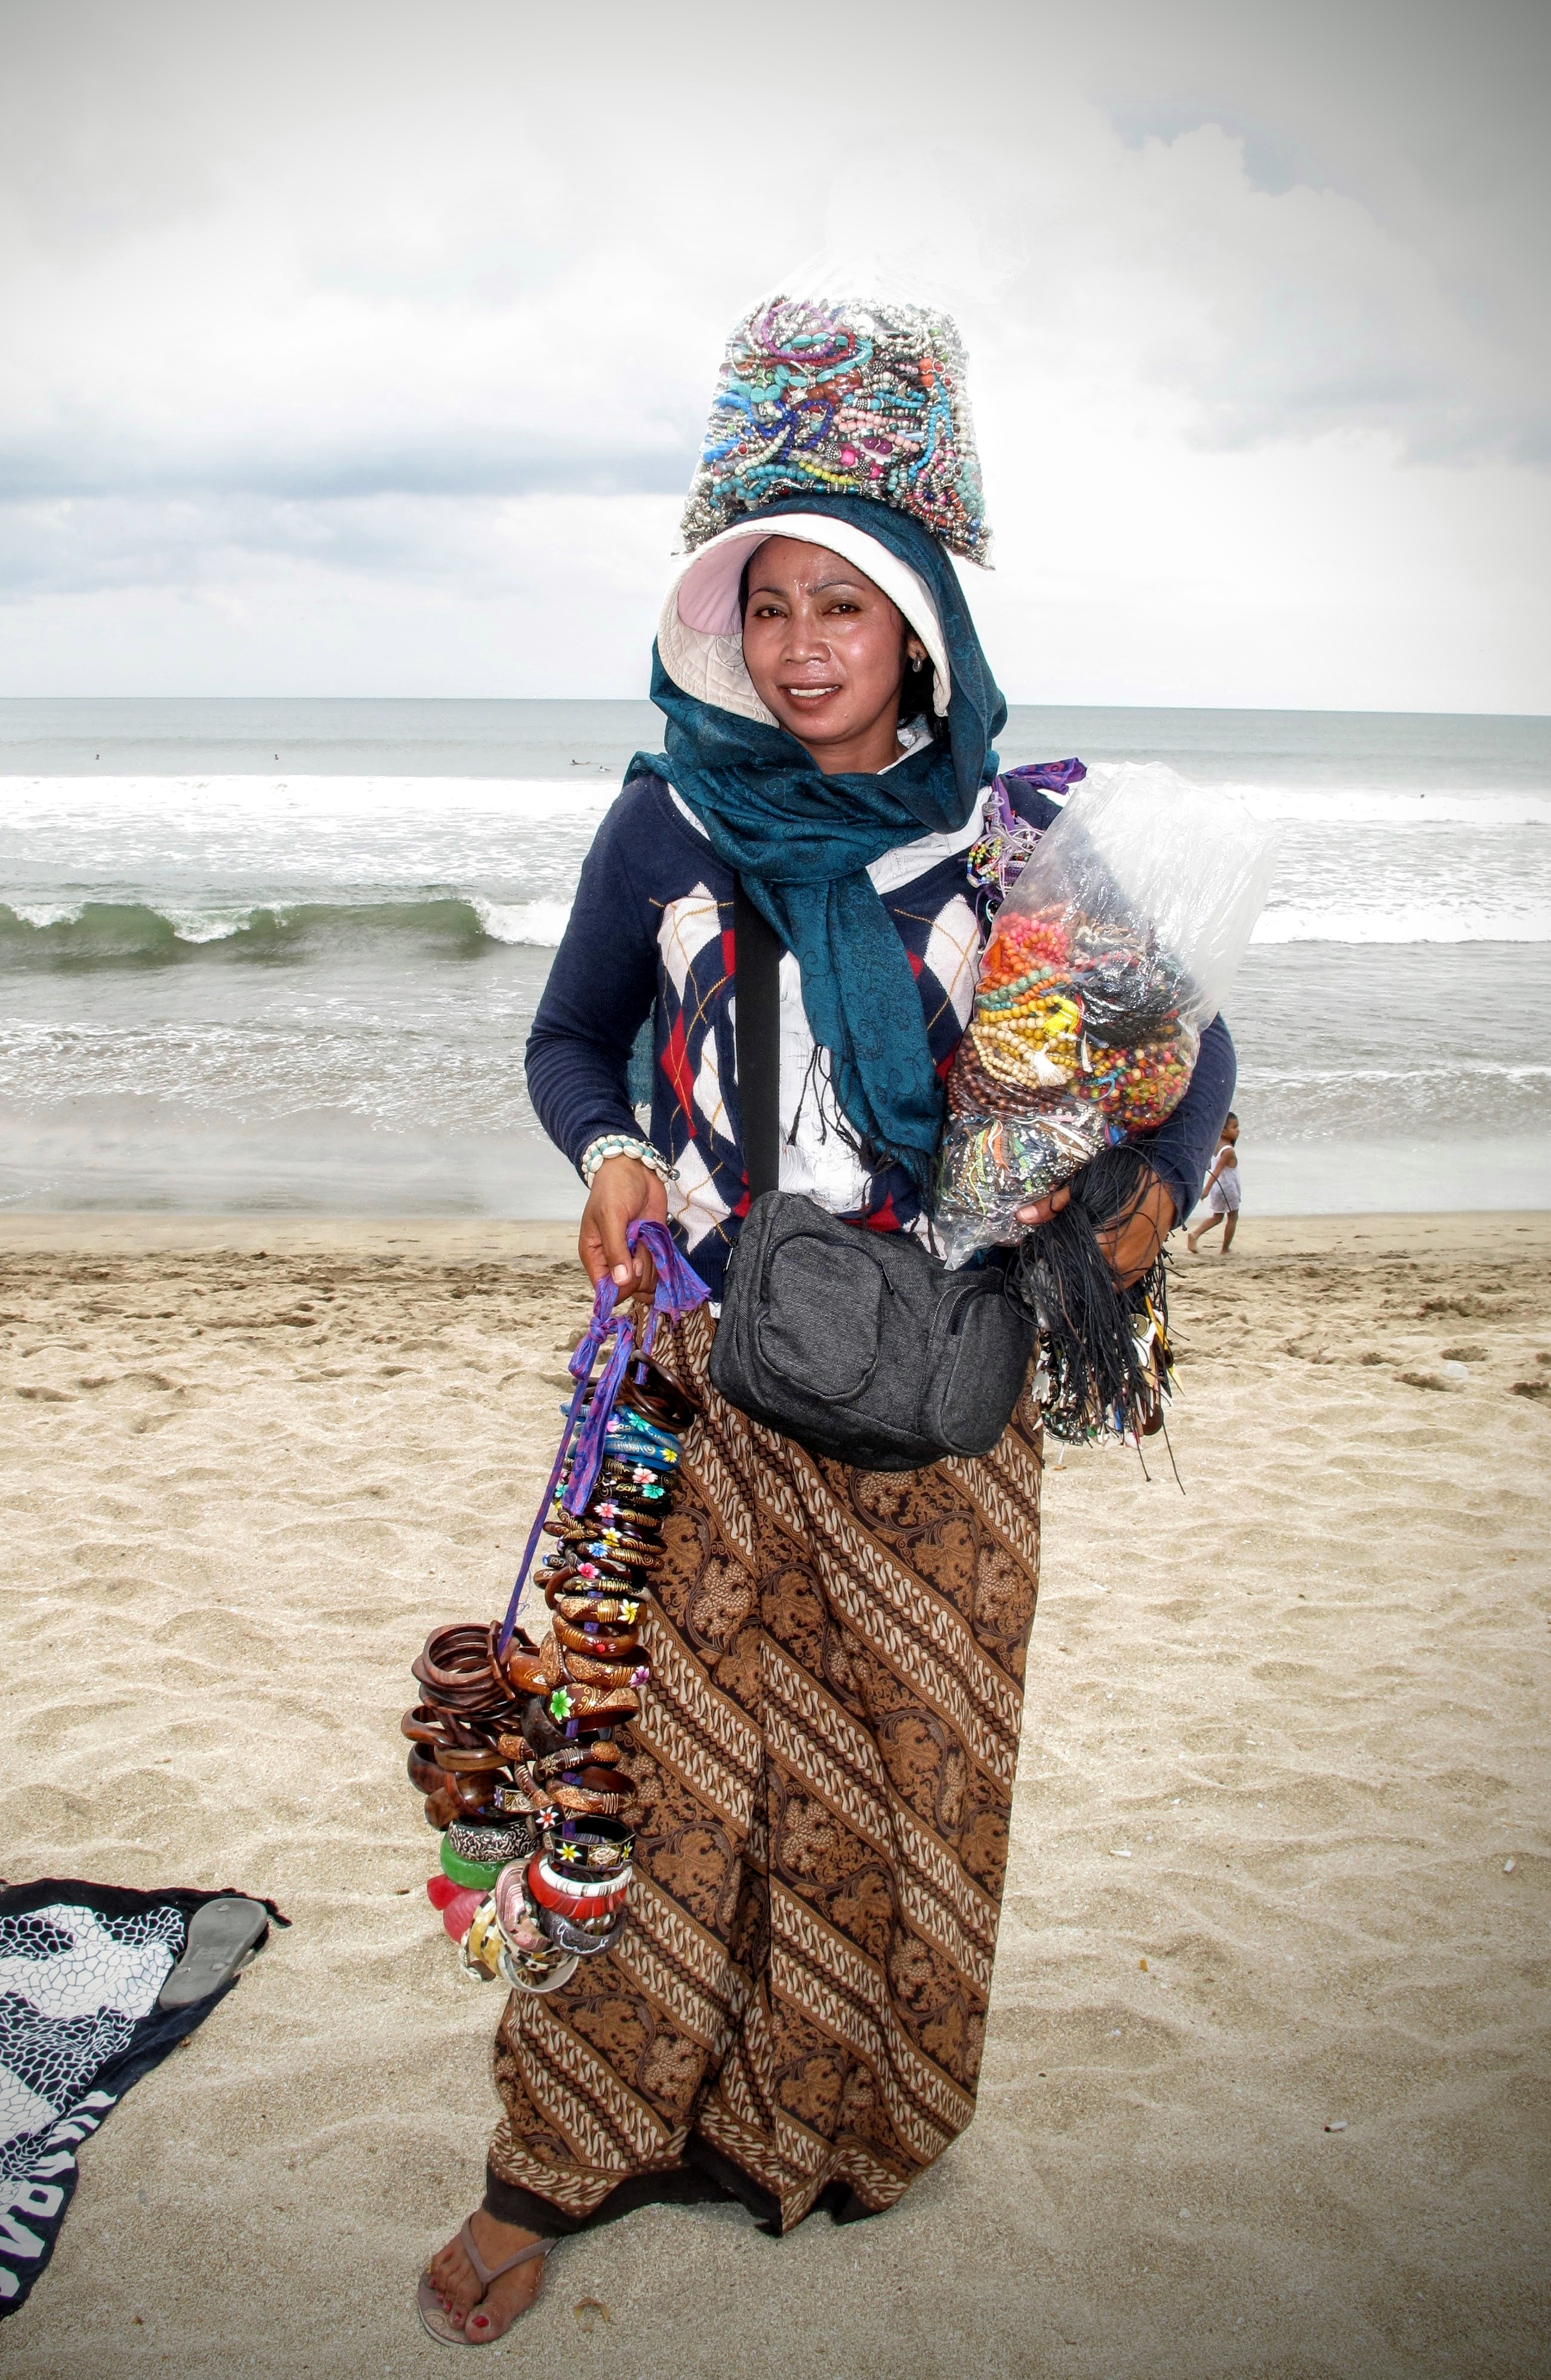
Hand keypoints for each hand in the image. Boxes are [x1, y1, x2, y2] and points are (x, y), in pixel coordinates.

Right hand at [579, 1156, 668, 1298]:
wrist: (635, 1168)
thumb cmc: (614, 1188)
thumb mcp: (610, 1216)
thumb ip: (615, 1250)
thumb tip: (621, 1282)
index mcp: (595, 1256)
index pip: (606, 1290)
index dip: (621, 1286)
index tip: (631, 1265)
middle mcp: (615, 1261)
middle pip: (630, 1288)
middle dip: (640, 1271)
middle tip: (639, 1243)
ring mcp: (635, 1255)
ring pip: (648, 1280)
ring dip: (652, 1261)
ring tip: (645, 1235)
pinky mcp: (652, 1248)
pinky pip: (660, 1268)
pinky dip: (663, 1258)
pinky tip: (655, 1239)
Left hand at [1015, 1169, 1175, 1290]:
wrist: (1167, 1180)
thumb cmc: (1124, 1180)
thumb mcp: (1083, 1187)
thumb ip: (1052, 1206)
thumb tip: (1021, 1217)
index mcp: (1097, 1245)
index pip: (1062, 1260)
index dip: (1052, 1252)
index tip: (1048, 1244)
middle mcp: (1115, 1264)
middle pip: (1079, 1272)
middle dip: (1068, 1262)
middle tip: (1065, 1247)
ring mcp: (1130, 1270)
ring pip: (1097, 1280)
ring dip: (1087, 1271)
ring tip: (1083, 1253)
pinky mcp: (1141, 1270)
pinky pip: (1116, 1283)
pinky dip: (1104, 1274)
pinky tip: (1098, 1261)